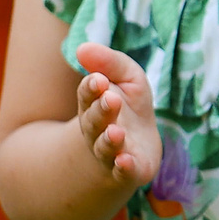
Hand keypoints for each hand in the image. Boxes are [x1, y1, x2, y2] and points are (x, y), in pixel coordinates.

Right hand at [73, 41, 162, 186]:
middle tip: (110, 98)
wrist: (136, 148)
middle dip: (101, 110)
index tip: (99, 79)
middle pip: (94, 121)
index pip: (88, 94)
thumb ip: (109, 62)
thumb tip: (82, 48)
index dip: (92, 87)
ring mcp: (111, 152)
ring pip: (105, 147)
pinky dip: (123, 167)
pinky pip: (122, 171)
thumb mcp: (127, 78)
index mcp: (94, 104)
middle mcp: (98, 129)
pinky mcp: (129, 170)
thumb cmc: (129, 107)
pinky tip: (125, 162)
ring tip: (115, 132)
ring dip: (109, 140)